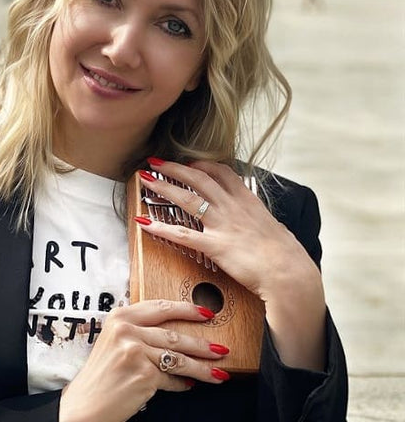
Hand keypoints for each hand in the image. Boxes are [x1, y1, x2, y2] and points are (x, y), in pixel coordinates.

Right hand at [58, 300, 229, 421]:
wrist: (86, 404)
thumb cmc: (100, 377)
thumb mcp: (113, 343)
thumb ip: (137, 332)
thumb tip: (174, 335)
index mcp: (118, 317)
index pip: (159, 307)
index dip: (187, 309)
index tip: (206, 313)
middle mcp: (126, 331)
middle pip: (174, 335)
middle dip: (202, 344)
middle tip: (220, 348)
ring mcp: (135, 351)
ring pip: (180, 358)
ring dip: (203, 368)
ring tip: (218, 373)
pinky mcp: (145, 374)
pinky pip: (173, 379)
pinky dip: (183, 385)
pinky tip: (189, 386)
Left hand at [134, 159, 320, 299]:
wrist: (291, 274)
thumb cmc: (286, 255)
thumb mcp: (275, 228)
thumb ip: (262, 221)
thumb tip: (264, 223)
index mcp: (248, 201)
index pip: (222, 172)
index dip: (202, 164)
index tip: (189, 162)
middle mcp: (233, 208)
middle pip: (199, 179)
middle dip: (174, 167)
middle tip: (155, 161)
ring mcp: (222, 225)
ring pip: (187, 199)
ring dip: (163, 187)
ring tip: (144, 179)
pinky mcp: (215, 246)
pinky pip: (182, 234)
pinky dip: (160, 228)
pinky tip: (144, 223)